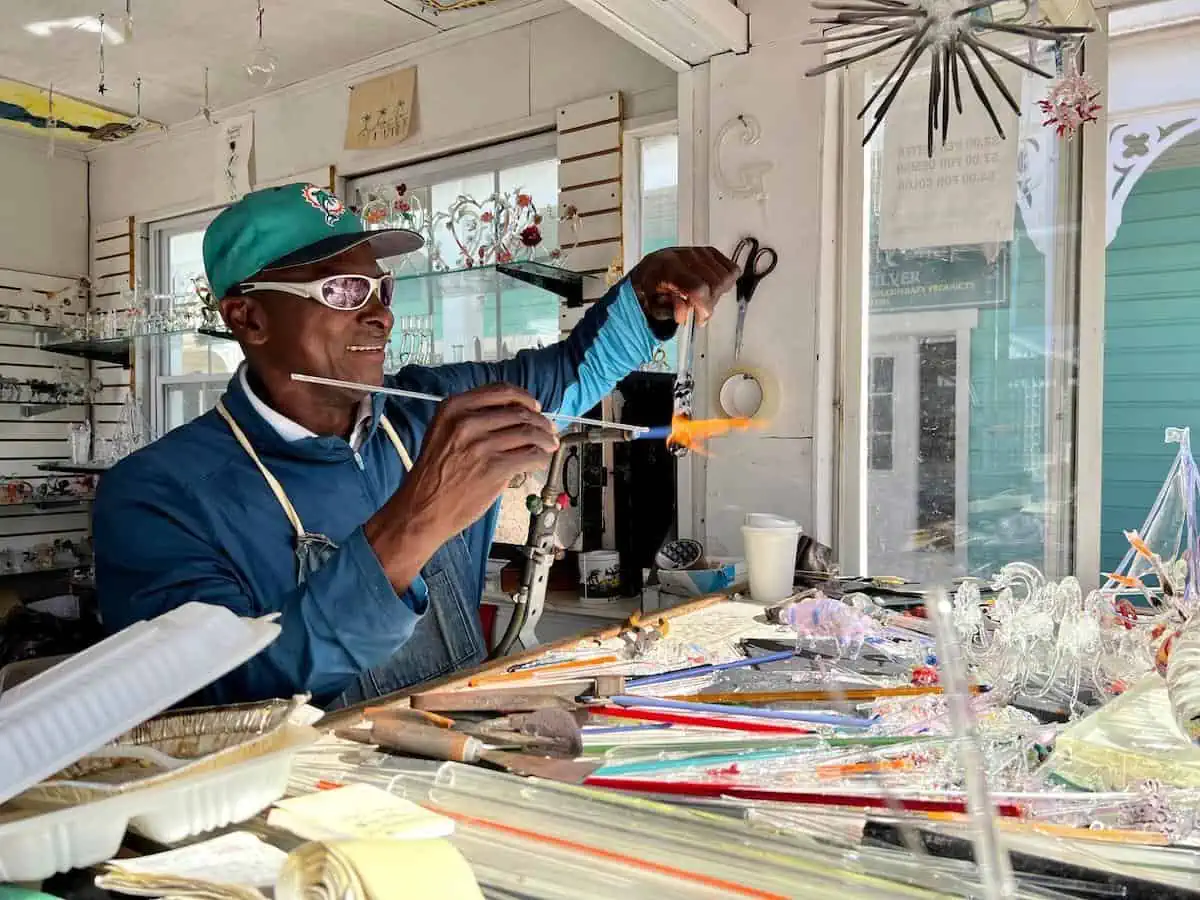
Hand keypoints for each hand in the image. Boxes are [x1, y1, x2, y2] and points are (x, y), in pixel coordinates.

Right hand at [365, 384, 558, 589]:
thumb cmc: (432, 476)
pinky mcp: (494, 469)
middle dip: (540, 422)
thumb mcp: (443, 433)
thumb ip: (473, 420)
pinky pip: (529, 456)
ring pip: (528, 434)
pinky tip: (540, 461)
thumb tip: (512, 417)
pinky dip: (541, 458)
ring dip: (545, 439)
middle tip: (549, 429)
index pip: (501, 391)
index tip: (534, 406)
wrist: (421, 509)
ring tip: (550, 445)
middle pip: (519, 412)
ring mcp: (481, 445)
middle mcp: (467, 422)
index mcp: (454, 408)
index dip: (524, 398)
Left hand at [629, 247, 738, 335]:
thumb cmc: (651, 289)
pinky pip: (731, 269)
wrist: (651, 269)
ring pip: (727, 277)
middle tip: (698, 310)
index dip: (704, 308)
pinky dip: (725, 281)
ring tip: (703, 298)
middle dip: (710, 303)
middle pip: (716, 284)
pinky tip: (711, 286)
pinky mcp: (709, 251)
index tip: (700, 319)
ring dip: (718, 293)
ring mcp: (699, 251)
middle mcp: (685, 256)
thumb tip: (683, 313)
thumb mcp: (652, 306)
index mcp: (667, 267)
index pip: (698, 288)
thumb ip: (668, 311)